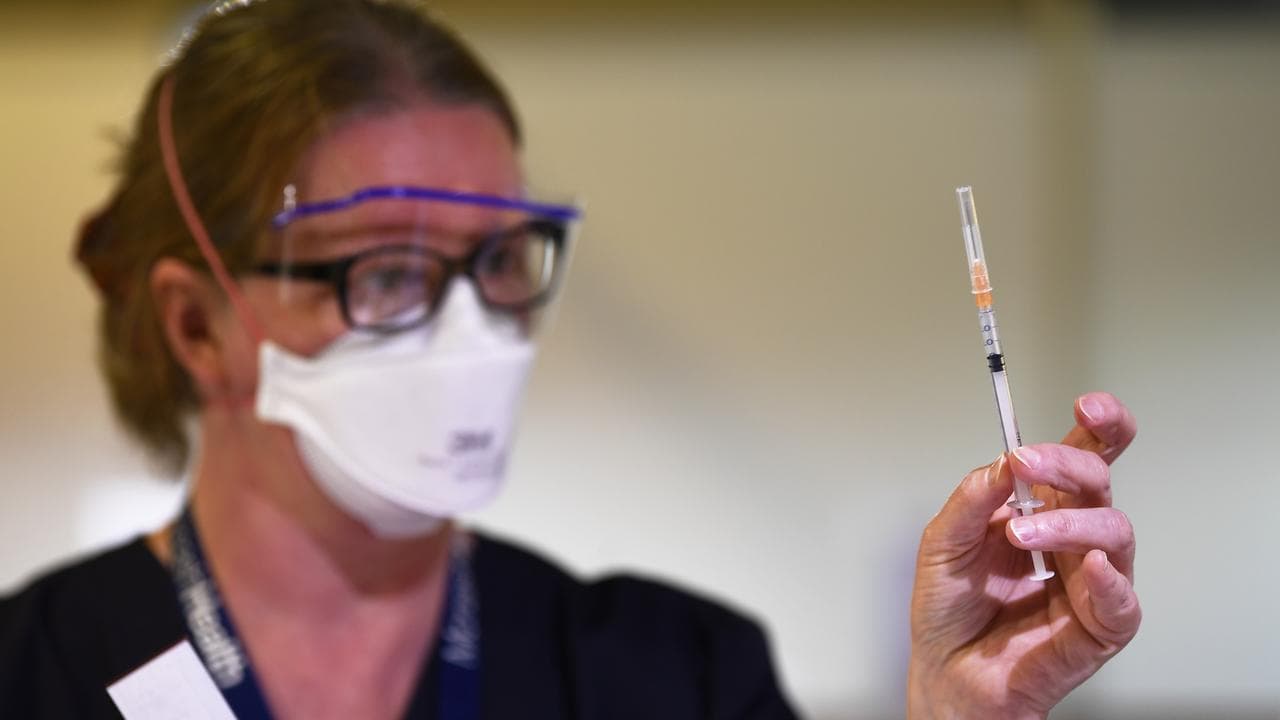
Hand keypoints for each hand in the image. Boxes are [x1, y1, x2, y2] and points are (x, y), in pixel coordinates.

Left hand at [907, 392, 1139, 718]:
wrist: (943, 670)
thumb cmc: (948, 608)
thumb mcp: (942, 541)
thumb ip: (972, 499)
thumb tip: (1003, 464)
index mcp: (1041, 509)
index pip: (1084, 458)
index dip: (1099, 428)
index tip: (1088, 406)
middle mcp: (1071, 538)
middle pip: (1098, 484)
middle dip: (1068, 464)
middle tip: (1026, 464)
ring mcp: (1090, 580)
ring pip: (1113, 532)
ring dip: (1068, 522)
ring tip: (1022, 533)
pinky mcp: (1099, 627)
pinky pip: (1123, 602)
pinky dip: (1109, 581)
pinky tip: (1087, 567)